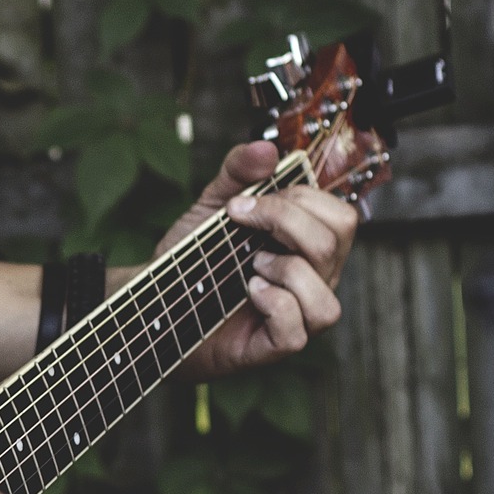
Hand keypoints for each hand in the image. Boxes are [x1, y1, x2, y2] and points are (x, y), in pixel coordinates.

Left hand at [158, 141, 358, 379]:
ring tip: (251, 267)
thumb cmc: (192, 261)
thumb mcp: (210, 207)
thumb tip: (266, 147)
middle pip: (337, 242)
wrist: (154, 304)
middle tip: (243, 226)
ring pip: (327, 295)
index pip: (339, 215)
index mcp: (307, 246)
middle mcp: (313, 281)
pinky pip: (299, 330)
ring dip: (287, 271)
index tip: (242, 204)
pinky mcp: (275, 346)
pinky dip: (275, 305)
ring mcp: (298, 316)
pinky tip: (249, 292)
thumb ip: (237, 173)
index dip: (297, 199)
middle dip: (286, 221)